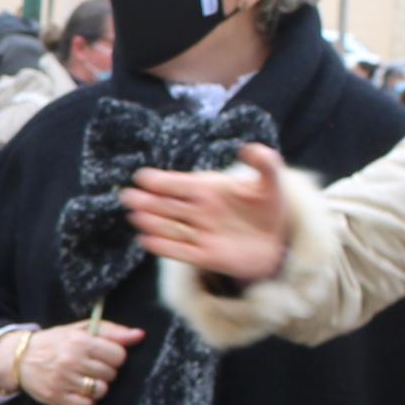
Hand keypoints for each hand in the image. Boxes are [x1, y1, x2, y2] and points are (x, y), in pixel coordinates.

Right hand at [13, 317, 144, 404]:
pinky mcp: (56, 397)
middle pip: (111, 374)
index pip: (118, 356)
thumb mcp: (81, 330)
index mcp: (80, 341)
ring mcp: (63, 380)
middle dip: (105, 372)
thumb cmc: (56, 342)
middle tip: (91, 367)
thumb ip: (111, 331)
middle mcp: (71, 360)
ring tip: (85, 380)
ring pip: (100, 391)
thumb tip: (139, 335)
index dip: (114, 357)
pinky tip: (77, 391)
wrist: (19, 358)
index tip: (104, 356)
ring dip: (96, 387)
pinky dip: (86, 401)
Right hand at [122, 143, 293, 281]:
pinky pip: (180, 251)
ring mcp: (200, 233)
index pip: (180, 183)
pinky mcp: (204, 256)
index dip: (161, 180)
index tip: (142, 177)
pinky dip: (163, 246)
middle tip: (128, 196)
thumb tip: (249, 148)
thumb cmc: (268, 206)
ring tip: (137, 217)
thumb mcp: (271, 182)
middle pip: (167, 205)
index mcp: (208, 188)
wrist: (276, 240)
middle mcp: (199, 210)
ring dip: (153, 223)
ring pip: (170, 227)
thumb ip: (264, 163)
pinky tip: (146, 240)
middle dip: (147, 201)